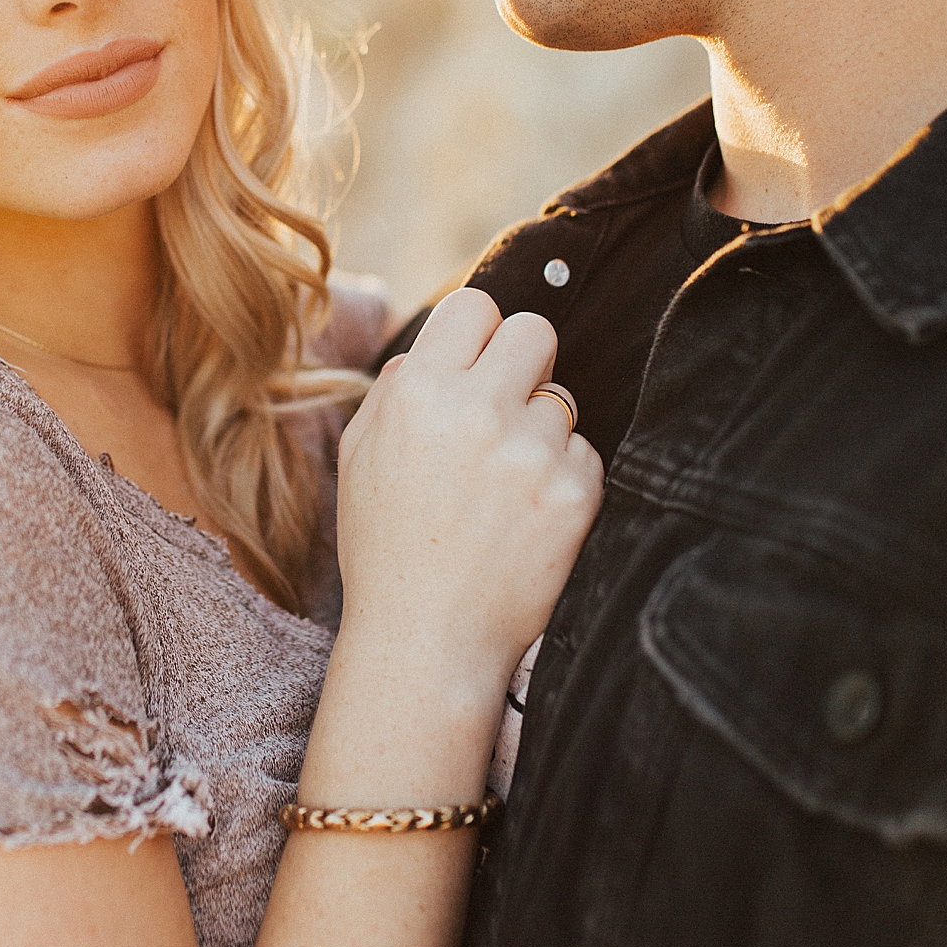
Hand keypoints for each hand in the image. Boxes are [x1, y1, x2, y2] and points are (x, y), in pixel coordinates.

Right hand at [337, 289, 602, 710]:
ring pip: (563, 400)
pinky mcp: (575, 493)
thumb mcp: (359, 457)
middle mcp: (477, 411)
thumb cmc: (386, 548)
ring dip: (542, 431)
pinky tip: (527, 517)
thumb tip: (434, 347)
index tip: (478, 367)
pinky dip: (564, 479)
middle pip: (535, 331)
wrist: (428, 640)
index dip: (479, 335)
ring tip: (504, 487)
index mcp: (418, 392)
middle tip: (505, 410)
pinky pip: (586, 453)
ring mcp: (531, 452)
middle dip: (525, 364)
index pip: (476, 305)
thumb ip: (395, 389)